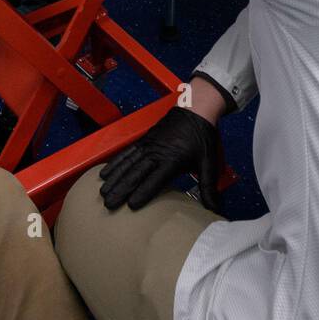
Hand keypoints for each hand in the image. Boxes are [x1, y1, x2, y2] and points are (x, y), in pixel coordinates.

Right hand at [99, 106, 221, 213]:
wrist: (195, 110)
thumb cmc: (202, 137)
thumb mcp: (209, 163)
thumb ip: (208, 187)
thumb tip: (216, 210)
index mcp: (172, 160)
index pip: (155, 180)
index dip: (143, 192)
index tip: (131, 206)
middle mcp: (155, 153)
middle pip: (135, 173)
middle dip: (121, 189)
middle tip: (108, 205)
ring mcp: (147, 145)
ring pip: (127, 163)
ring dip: (114, 178)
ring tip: (102, 192)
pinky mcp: (143, 140)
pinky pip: (126, 153)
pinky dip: (115, 163)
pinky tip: (105, 173)